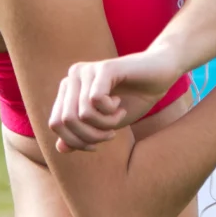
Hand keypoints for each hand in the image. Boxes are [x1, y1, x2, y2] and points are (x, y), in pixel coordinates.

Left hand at [49, 48, 181, 153]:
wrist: (161, 75)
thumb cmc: (133, 98)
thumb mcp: (106, 124)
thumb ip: (82, 135)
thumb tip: (59, 148)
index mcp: (68, 89)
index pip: (55, 124)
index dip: (75, 141)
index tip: (96, 145)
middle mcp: (72, 76)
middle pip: (66, 120)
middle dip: (90, 136)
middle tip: (111, 134)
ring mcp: (87, 70)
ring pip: (82, 114)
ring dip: (104, 125)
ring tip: (118, 116)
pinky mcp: (104, 67)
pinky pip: (96, 101)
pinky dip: (110, 112)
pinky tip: (120, 104)